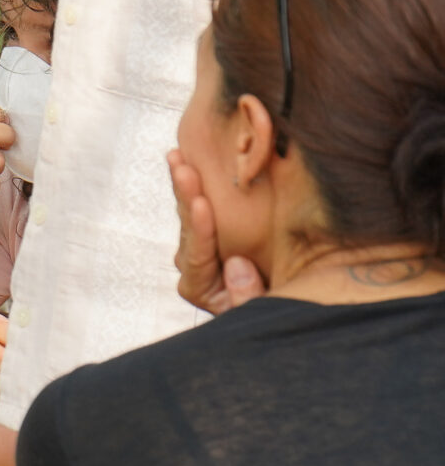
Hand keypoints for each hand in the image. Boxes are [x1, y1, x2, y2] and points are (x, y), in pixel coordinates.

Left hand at [170, 148, 266, 314]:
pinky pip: (202, 204)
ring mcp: (201, 246)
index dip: (199, 229)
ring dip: (186, 183)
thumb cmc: (275, 306)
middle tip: (182, 166)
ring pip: (190, 212)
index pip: (197, 255)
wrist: (287, 297)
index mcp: (200, 286)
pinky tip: (190, 159)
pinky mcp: (214, 231)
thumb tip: (236, 265)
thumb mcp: (263, 309)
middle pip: (188, 228)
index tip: (202, 204)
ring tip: (178, 156)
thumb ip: (247, 296)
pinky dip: (200, 183)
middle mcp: (194, 264)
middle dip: (186, 195)